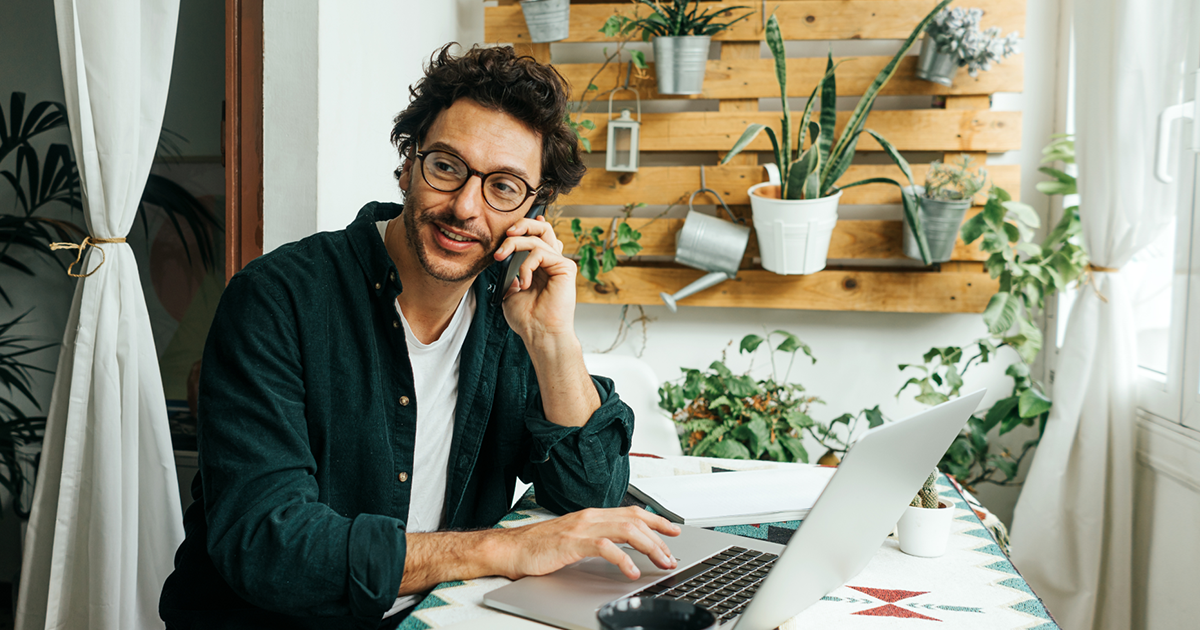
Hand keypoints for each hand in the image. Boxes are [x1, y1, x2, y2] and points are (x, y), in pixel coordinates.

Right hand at [494, 506, 680, 580]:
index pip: (632, 512)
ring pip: (625, 530)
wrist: (511, 549)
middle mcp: (589, 517)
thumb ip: (597, 541)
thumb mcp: (574, 540)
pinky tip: (631, 571)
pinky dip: (622, 559)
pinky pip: (604, 548)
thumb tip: (622, 551)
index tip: (674, 529)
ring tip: (660, 562)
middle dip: (658, 538)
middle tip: (671, 556)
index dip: (656, 519)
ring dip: (648, 547)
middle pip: (634, 520)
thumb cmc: (539, 548)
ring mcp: (581, 528)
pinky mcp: (572, 543)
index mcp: (591, 516)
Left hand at [495, 215, 575, 339]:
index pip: (536, 236)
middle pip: (542, 228)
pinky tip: (524, 282)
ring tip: (501, 259)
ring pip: (537, 237)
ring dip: (514, 244)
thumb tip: (505, 255)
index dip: (524, 227)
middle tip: (506, 233)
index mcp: (540, 265)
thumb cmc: (526, 318)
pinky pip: (540, 253)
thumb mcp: (510, 289)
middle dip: (521, 224)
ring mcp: (559, 264)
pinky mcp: (566, 268)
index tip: (506, 232)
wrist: (539, 333)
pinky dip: (526, 265)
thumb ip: (510, 271)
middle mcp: (551, 262)